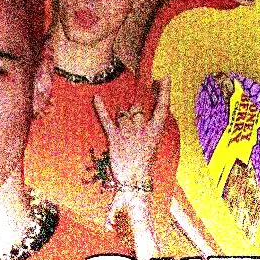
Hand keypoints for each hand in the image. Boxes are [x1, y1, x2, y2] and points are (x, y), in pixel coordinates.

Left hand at [94, 78, 170, 230]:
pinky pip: (107, 120)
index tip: (163, 77)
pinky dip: (101, 109)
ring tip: (124, 133)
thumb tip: (137, 111)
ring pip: (123, 114)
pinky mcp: (116, 138)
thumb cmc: (144, 165)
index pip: (162, 107)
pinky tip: (96, 98)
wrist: (135, 182)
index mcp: (157, 132)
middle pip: (137, 108)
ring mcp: (130, 133)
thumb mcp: (152, 144)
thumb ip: (148, 127)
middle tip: (132, 120)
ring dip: (122, 118)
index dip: (163, 91)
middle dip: (133, 111)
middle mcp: (144, 129)